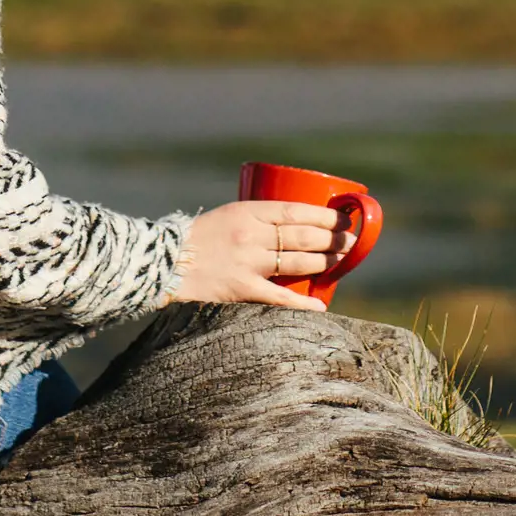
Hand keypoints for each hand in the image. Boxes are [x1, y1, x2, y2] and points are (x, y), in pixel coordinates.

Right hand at [167, 199, 345, 310]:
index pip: (297, 210)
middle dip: (333, 238)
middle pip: (304, 235)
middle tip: (351, 240)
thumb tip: (298, 227)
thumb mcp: (229, 216)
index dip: (326, 215)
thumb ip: (258, 221)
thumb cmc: (199, 238)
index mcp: (248, 211)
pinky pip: (279, 298)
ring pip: (298, 262)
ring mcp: (247, 262)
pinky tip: (320, 305)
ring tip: (343, 260)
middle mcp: (251, 235)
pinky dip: (303, 303)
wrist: (164, 262)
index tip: (344, 218)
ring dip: (326, 261)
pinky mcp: (241, 289)